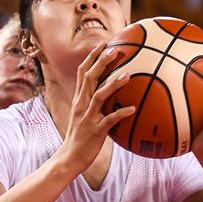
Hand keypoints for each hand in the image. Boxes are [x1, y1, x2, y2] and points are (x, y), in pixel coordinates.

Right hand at [53, 44, 134, 175]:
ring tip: (128, 75)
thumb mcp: (85, 117)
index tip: (103, 44)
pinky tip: (133, 109)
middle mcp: (81, 105)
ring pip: (99, 96)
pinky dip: (121, 113)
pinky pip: (109, 120)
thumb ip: (95, 104)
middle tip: (115, 50)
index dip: (92, 57)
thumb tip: (111, 95)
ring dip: (113, 84)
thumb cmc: (81, 138)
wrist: (69, 158)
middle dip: (101, 62)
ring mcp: (88, 117)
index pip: (82, 73)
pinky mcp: (95, 131)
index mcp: (79, 99)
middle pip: (89, 78)